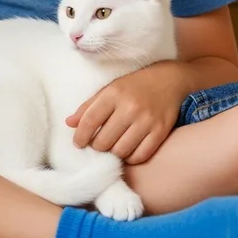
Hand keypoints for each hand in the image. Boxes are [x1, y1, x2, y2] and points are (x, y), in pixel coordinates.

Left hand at [65, 62, 185, 164]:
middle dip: (97, 147)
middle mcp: (130, 107)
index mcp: (113, 94)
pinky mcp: (161, 131)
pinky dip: (131, 158)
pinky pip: (141, 155)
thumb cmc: (133, 85)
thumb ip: (88, 106)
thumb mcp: (109, 89)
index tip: (78, 143)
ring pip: (122, 151)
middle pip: (104, 140)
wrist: (168, 80)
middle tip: (97, 145)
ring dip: (113, 153)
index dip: (80, 136)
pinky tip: (127, 151)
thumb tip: (69, 123)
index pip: (90, 120)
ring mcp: (147, 120)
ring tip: (112, 148)